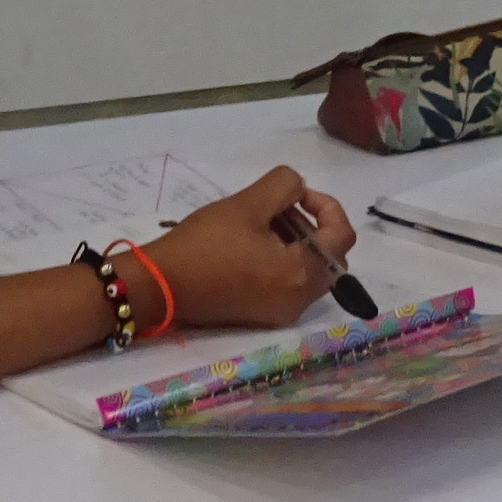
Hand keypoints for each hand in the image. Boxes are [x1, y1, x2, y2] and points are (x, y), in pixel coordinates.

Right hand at [147, 168, 361, 330]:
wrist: (159, 285)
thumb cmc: (205, 244)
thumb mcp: (247, 203)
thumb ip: (284, 186)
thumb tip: (298, 189)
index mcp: (302, 275)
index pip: (341, 235)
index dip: (326, 205)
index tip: (295, 193)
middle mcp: (299, 300)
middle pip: (330, 255)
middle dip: (312, 224)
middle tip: (280, 207)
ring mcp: (280, 312)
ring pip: (309, 269)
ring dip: (296, 241)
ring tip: (262, 222)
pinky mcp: (261, 315)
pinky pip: (289, 283)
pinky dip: (283, 260)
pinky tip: (253, 243)